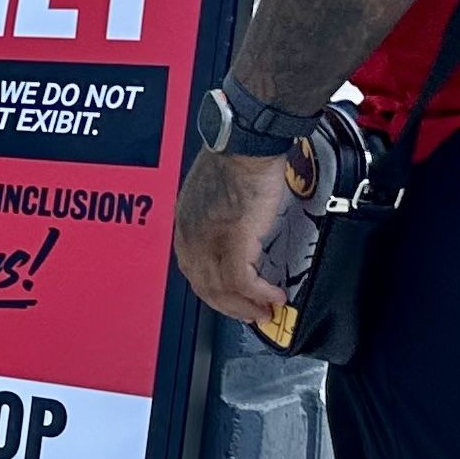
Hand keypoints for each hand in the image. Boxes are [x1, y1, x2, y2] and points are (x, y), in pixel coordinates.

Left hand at [171, 147, 290, 327]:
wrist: (248, 144)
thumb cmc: (238, 158)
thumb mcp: (216, 193)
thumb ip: (217, 217)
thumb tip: (233, 232)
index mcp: (185, 223)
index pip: (192, 269)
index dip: (212, 289)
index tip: (231, 298)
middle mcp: (190, 234)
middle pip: (203, 285)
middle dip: (228, 306)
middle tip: (251, 314)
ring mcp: (209, 239)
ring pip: (221, 289)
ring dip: (245, 306)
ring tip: (265, 311)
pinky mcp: (233, 239)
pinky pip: (242, 280)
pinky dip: (259, 293)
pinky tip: (274, 297)